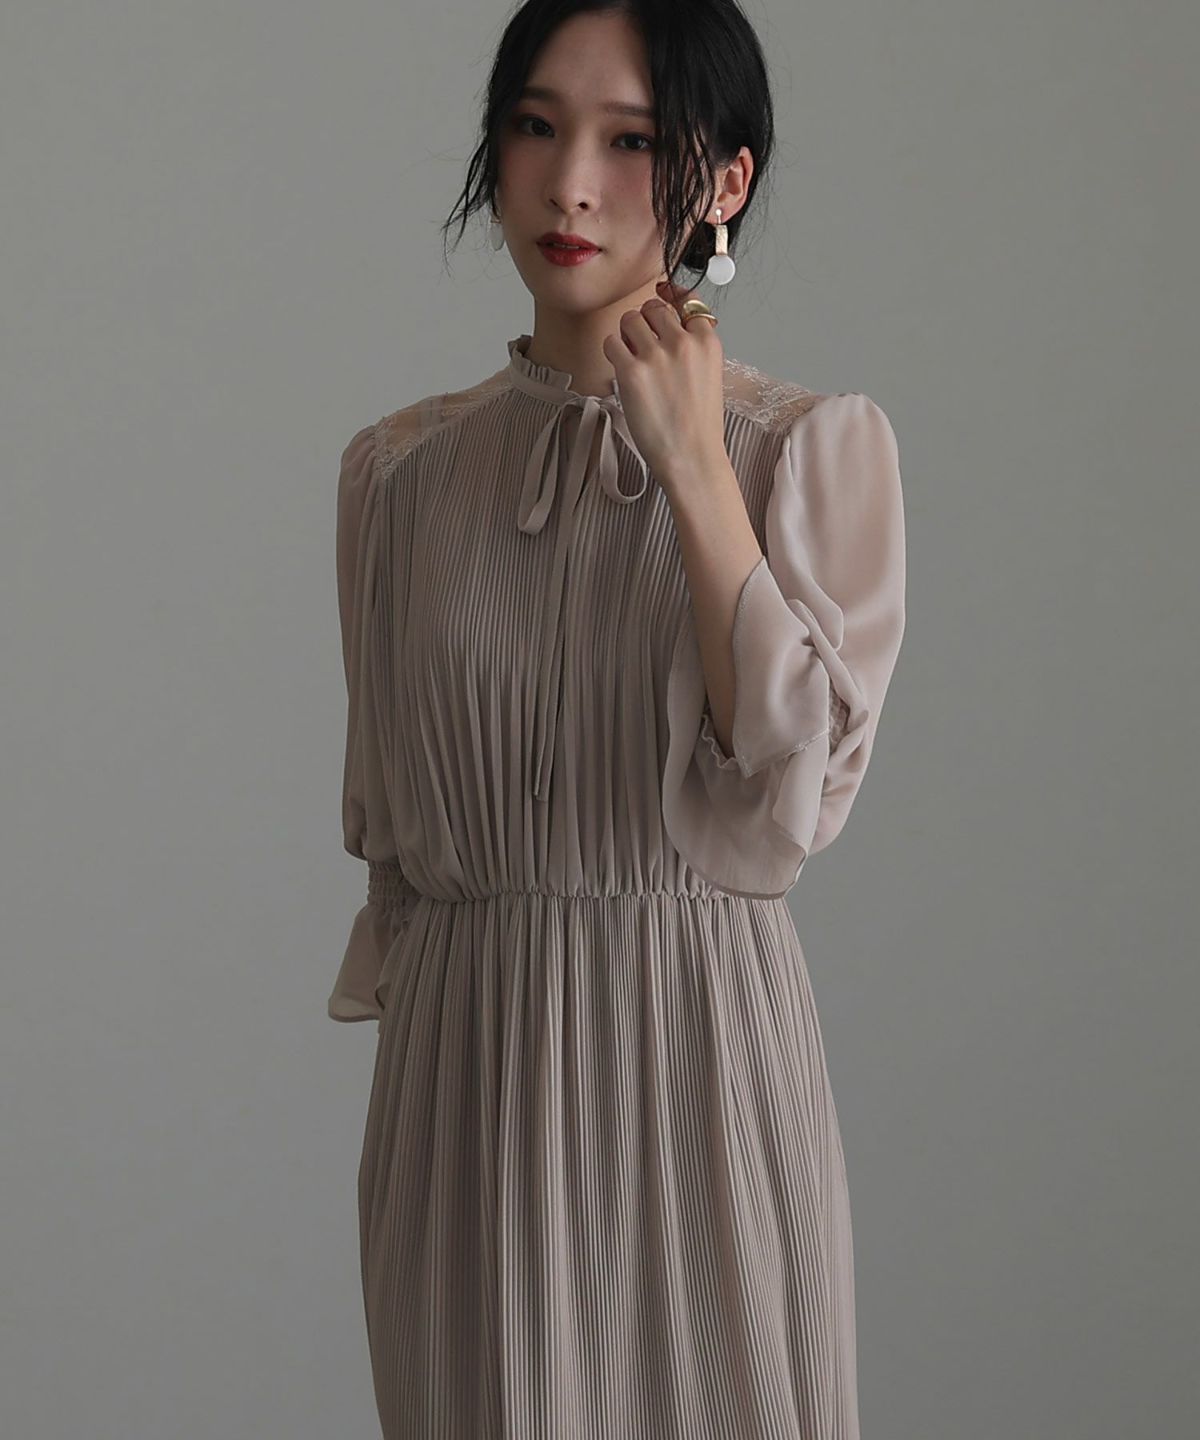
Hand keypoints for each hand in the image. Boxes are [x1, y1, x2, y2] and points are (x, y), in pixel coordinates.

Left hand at [601, 280, 727, 486]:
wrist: (691, 457)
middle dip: (644, 320)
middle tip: (643, 343)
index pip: (687, 300)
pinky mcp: (631, 372)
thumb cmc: (698, 424)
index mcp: (707, 341)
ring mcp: (656, 356)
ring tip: (632, 357)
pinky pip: (611, 343)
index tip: (661, 294)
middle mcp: (683, 343)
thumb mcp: (709, 374)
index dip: (670, 296)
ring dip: (625, 334)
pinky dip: (613, 352)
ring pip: (629, 319)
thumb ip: (693, 345)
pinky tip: (622, 369)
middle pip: (653, 308)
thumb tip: (666, 318)